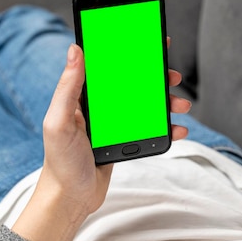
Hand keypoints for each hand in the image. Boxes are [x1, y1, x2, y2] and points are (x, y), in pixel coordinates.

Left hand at [13, 42, 190, 240]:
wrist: (69, 199)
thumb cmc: (59, 162)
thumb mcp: (59, 121)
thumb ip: (68, 87)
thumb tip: (74, 49)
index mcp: (83, 97)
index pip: (108, 66)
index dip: (128, 51)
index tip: (150, 41)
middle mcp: (100, 107)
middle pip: (133, 83)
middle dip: (156, 77)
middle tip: (173, 76)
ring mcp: (114, 124)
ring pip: (145, 105)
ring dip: (166, 102)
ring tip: (182, 104)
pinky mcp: (124, 140)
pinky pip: (149, 129)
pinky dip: (166, 128)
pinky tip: (178, 129)